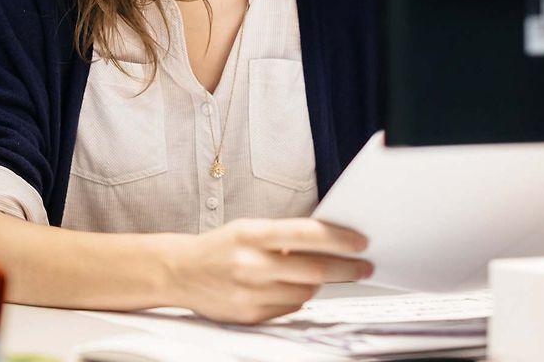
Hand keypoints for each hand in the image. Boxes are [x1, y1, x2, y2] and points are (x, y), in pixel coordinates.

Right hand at [167, 217, 372, 324]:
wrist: (180, 272)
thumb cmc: (219, 247)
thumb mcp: (246, 229)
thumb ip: (282, 236)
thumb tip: (327, 241)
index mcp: (250, 235)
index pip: (305, 234)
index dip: (338, 239)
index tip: (360, 242)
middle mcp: (251, 264)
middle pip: (314, 269)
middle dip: (346, 268)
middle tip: (364, 266)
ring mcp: (251, 292)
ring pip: (305, 291)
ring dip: (319, 283)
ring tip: (322, 274)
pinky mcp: (251, 315)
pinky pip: (289, 307)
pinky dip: (297, 297)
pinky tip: (290, 287)